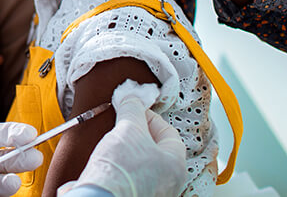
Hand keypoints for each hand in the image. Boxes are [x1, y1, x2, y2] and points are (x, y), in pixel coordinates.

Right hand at [60, 95, 186, 196]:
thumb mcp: (128, 128)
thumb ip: (132, 109)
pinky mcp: (135, 195)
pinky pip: (132, 174)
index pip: (168, 131)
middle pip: (156, 147)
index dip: (149, 116)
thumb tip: (131, 98)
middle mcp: (170, 181)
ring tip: (114, 141)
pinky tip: (110, 160)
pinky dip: (122, 164)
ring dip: (129, 148)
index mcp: (176, 164)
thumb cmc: (120, 169)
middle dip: (138, 131)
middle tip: (122, 123)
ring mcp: (154, 191)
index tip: (133, 109)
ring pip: (143, 161)